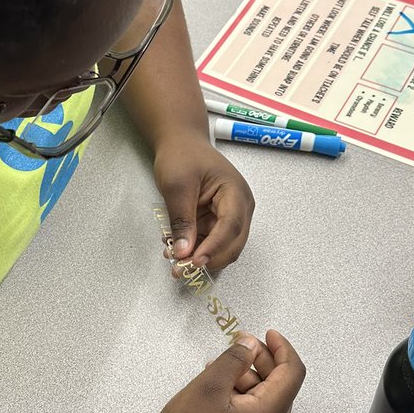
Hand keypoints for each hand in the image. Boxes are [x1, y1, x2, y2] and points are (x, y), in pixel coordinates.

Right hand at [142, 331, 305, 412]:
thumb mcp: (208, 387)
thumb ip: (233, 361)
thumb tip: (251, 345)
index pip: (292, 374)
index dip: (283, 348)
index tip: (266, 332)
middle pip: (280, 386)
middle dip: (262, 360)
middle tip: (237, 343)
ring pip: (263, 400)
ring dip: (247, 377)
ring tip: (218, 365)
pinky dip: (239, 395)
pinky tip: (215, 387)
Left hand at [153, 131, 254, 271]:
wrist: (181, 143)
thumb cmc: (183, 156)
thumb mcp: (177, 186)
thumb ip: (181, 220)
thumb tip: (184, 252)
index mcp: (236, 193)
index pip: (230, 226)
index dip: (214, 247)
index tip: (195, 262)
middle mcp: (240, 207)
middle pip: (232, 243)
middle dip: (208, 259)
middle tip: (181, 269)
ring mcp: (230, 216)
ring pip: (222, 247)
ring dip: (199, 256)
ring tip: (174, 260)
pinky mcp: (217, 221)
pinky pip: (209, 242)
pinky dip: (194, 249)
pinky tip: (176, 248)